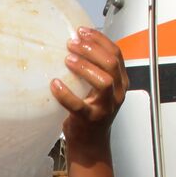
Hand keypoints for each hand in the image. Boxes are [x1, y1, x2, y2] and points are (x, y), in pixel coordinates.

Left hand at [51, 27, 125, 152]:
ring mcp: (106, 107)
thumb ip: (93, 70)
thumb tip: (75, 42)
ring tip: (66, 59)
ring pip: (104, 81)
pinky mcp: (90, 120)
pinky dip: (65, 94)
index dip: (99, 39)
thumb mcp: (98, 89)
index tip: (81, 31)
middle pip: (111, 64)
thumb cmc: (90, 112)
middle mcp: (118, 93)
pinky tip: (54, 84)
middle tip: (71, 43)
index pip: (116, 53)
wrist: (90, 145)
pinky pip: (78, 105)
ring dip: (84, 67)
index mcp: (121, 81)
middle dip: (91, 49)